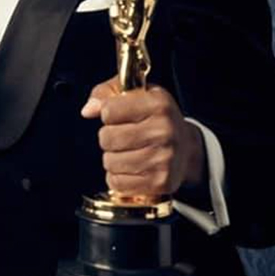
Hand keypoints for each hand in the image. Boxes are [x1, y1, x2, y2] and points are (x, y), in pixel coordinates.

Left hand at [81, 76, 204, 195]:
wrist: (186, 147)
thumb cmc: (154, 117)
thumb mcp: (134, 93)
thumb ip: (105, 93)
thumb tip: (88, 110)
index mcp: (158, 104)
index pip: (108, 111)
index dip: (107, 114)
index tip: (119, 115)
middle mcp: (164, 131)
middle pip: (107, 138)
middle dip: (108, 137)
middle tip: (123, 136)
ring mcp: (164, 159)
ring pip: (110, 162)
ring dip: (112, 158)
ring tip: (129, 151)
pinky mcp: (160, 183)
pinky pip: (118, 183)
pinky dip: (118, 177)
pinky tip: (132, 168)